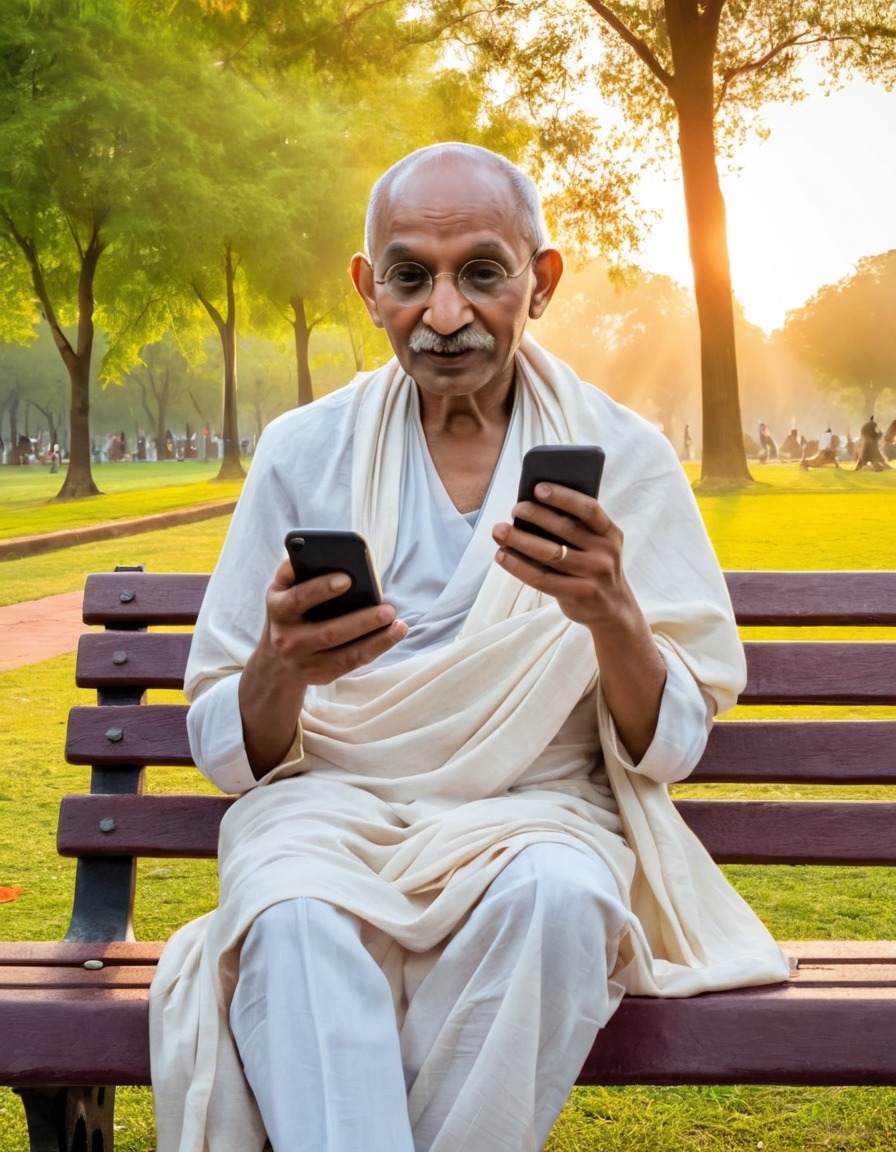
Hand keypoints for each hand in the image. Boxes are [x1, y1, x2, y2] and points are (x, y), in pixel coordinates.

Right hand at [260, 557, 406, 687]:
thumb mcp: (281, 590)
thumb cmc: (288, 612)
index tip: (347, 579)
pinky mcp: (322, 676)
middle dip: (361, 622)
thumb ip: (294, 570)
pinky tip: (394, 635)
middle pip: (328, 633)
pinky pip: (352, 664)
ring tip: (399, 625)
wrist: (275, 661)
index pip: (299, 598)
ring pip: (346, 655)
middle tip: (388, 609)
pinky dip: (376, 650)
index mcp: (278, 609)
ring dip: (377, 640)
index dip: (322, 589)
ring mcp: (305, 662)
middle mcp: (288, 639)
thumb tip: (315, 551)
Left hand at [492, 482, 630, 628]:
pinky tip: (502, 556)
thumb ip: (574, 527)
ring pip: (550, 554)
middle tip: (514, 509)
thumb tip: (530, 507)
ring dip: (520, 540)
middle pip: (566, 529)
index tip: (538, 488)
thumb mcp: (595, 544)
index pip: (588, 508)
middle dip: (536, 516)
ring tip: (498, 531)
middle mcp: (605, 552)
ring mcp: (593, 575)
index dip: (563, 496)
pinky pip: (542, 578)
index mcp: (609, 532)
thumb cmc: (593, 566)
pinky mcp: (578, 594)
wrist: (612, 609)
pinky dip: (518, 566)